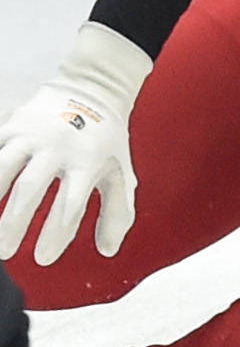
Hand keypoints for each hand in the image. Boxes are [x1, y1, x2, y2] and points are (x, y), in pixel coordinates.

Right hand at [0, 22, 152, 264]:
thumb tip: (108, 251)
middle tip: (5, 253)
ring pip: (5, 170)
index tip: (44, 259)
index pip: (70, 205)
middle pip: (31, 191)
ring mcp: (32, 135)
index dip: (56, 234)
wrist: (93, 87)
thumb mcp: (121, 172)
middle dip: (15, 224)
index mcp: (88, 162)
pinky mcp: (13, 126)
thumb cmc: (107, 140)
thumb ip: (117, 212)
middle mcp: (58, 148)